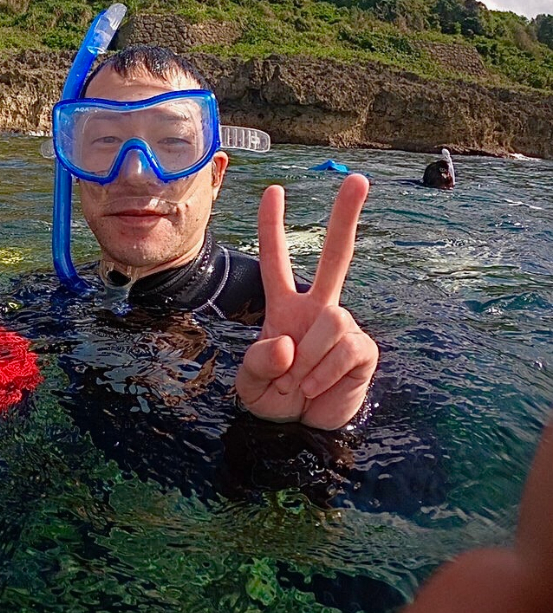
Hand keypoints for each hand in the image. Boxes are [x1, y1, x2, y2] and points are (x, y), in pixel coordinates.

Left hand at [236, 174, 379, 430]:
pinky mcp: (364, 350)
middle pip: (336, 256)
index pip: (275, 261)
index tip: (273, 190)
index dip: (272, 227)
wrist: (300, 432)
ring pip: (332, 320)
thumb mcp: (249, 384)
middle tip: (360, 180)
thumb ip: (258, 362)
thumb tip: (287, 342)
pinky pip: (346, 350)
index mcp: (283, 307)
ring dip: (310, 359)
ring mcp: (343, 327)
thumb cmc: (273, 400)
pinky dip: (325, 373)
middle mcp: (317, 309)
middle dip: (346, 217)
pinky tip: (317, 387)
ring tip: (300, 383)